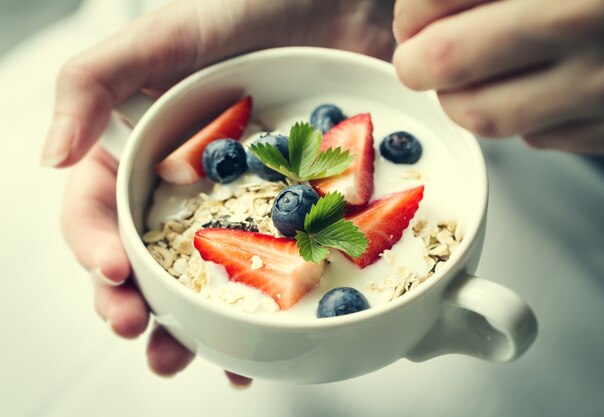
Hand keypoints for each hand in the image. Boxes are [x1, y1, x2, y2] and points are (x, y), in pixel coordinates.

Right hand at [41, 0, 393, 379]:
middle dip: (135, 306)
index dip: (96, 249)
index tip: (114, 278)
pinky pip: (274, 268)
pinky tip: (264, 343)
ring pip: (203, 277)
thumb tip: (48, 157)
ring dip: (191, 326)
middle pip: (145, 259)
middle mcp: (184, 184)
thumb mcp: (162, 35)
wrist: (336, 4)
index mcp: (140, 149)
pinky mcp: (290, 210)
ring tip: (194, 359)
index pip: (99, 210)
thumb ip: (94, 83)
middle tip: (145, 337)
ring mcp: (239, 201)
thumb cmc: (245, 7)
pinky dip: (265, 310)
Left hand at [392, 0, 603, 153]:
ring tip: (468, 76)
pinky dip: (523, 116)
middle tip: (417, 56)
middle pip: (448, 64)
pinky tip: (537, 87)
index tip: (413, 17)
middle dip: (417, 62)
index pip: (435, 2)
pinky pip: (541, 137)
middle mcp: (592, 21)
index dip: (411, 13)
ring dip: (461, 97)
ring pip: (486, 115)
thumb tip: (422, 10)